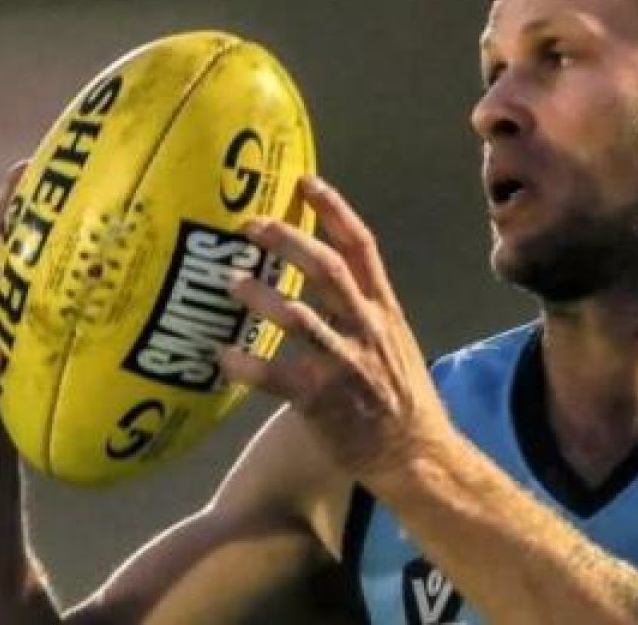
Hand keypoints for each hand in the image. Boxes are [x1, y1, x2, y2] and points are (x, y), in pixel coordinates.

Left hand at [220, 176, 455, 484]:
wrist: (417, 454)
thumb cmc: (404, 400)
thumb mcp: (398, 342)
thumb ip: (367, 311)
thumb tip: (331, 281)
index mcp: (386, 310)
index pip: (362, 247)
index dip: (334, 210)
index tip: (307, 182)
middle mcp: (368, 329)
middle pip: (327, 269)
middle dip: (287, 240)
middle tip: (251, 224)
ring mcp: (346, 364)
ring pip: (298, 316)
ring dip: (260, 296)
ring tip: (232, 282)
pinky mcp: (322, 400)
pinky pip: (274, 375)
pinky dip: (244, 364)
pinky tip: (221, 356)